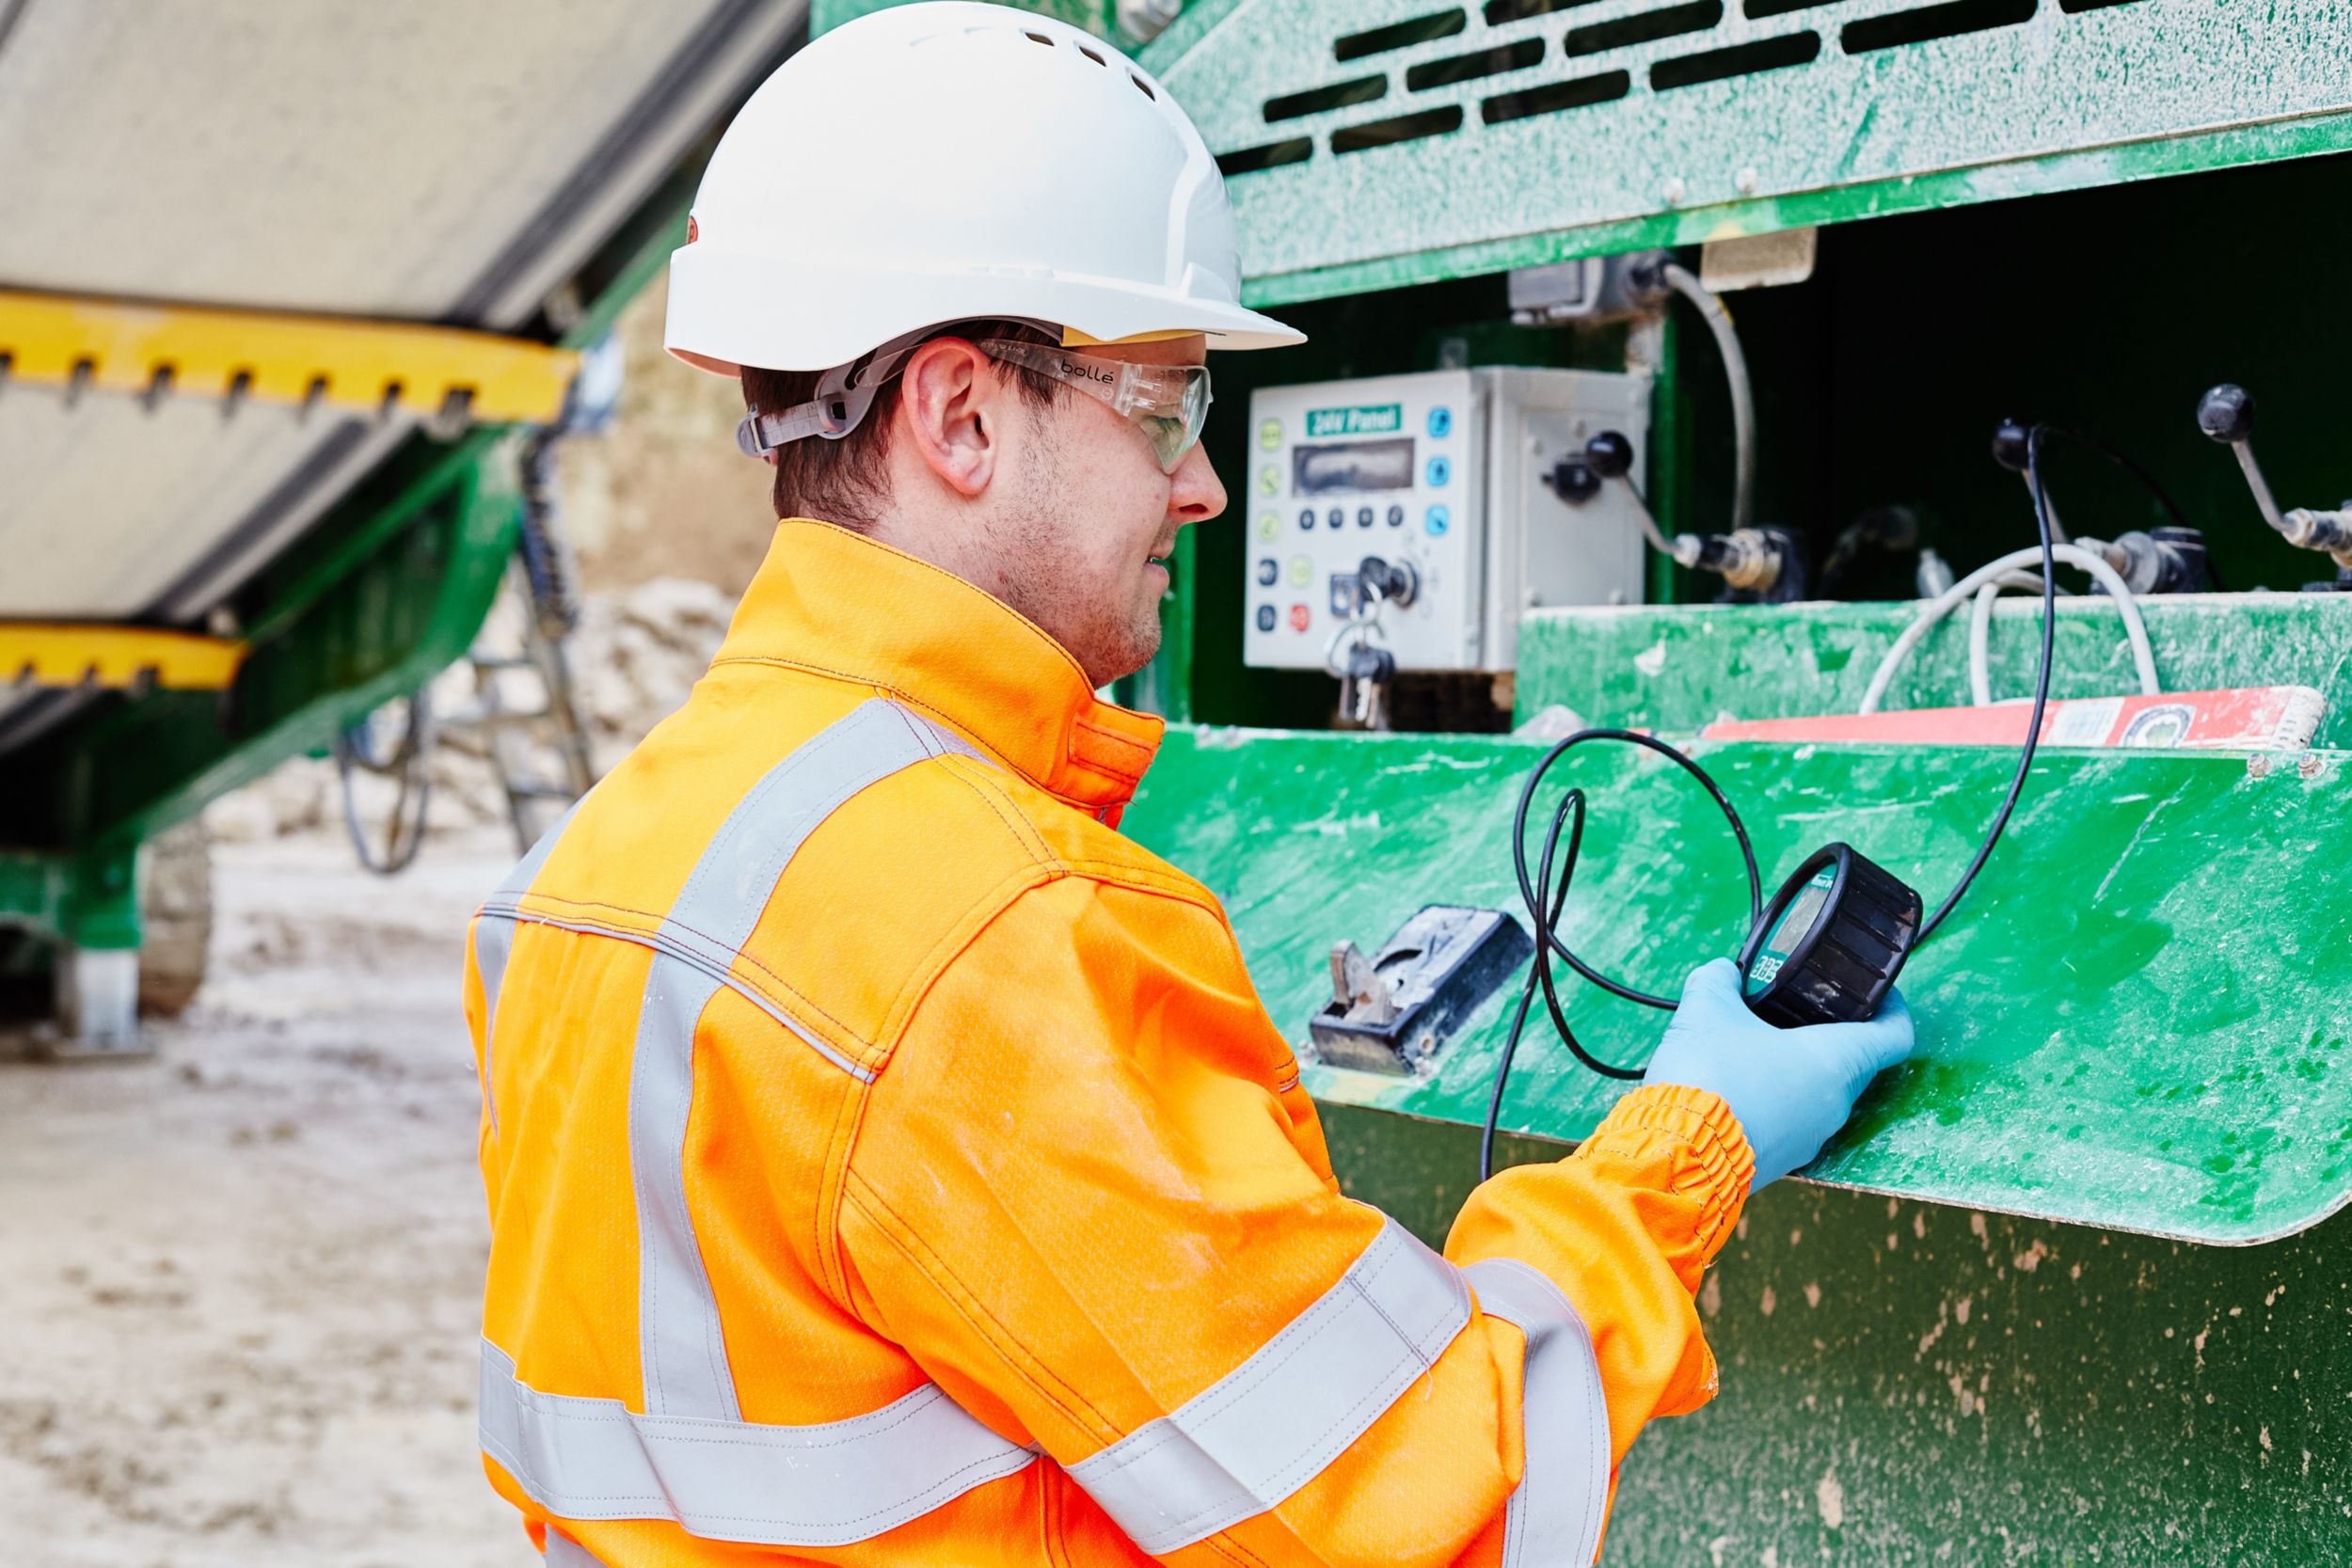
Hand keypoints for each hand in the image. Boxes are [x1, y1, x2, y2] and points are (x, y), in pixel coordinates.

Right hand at [1644, 958, 1914, 1189]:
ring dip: (1799, 1071)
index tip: (1878, 994)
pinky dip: (1776, 1101)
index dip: (1894, 1008)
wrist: (1676, 1151)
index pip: (1896, 1036)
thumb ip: (1720, 979)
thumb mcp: (1707, 1008)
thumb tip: (1724, 971)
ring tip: (1757, 1048)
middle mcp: (1834, 1106)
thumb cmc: (1709, 1075)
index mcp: (1835, 1062)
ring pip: (1820, 1095)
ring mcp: (1809, 1139)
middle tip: (1799, 1012)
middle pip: (1856, 1065)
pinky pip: (1791, 1122)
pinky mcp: (1781, 1162)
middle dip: (1833, 1036)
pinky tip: (1738, 1086)